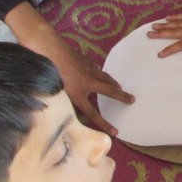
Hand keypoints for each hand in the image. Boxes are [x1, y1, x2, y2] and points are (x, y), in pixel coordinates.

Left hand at [3, 5, 132, 134]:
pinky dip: (100, 72)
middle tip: (132, 99)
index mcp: (78, 93)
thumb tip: (67, 107)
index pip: (93, 113)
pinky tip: (99, 72)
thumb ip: (63, 100)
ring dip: (114, 83)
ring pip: (105, 77)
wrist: (50, 50)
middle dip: (121, 96)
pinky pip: (96, 68)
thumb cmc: (49, 71)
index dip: (104, 123)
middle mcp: (87, 82)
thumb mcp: (54, 91)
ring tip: (119, 87)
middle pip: (109, 91)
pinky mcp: (85, 60)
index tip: (115, 131)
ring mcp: (88, 69)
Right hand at [149, 7, 181, 61]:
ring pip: (176, 23)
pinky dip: (175, 17)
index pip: (181, 45)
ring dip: (164, 25)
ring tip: (153, 26)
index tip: (160, 54)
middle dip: (161, 34)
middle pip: (174, 32)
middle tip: (149, 34)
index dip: (170, 50)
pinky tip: (168, 17)